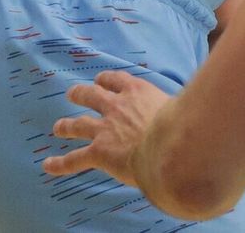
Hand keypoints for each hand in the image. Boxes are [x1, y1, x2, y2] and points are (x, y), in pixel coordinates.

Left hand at [43, 69, 173, 186]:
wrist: (168, 145)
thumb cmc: (181, 124)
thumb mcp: (181, 104)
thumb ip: (178, 104)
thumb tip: (197, 105)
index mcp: (137, 91)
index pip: (117, 79)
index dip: (107, 80)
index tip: (102, 80)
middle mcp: (117, 106)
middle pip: (92, 95)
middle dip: (81, 94)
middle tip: (73, 93)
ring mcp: (105, 128)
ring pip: (79, 124)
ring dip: (66, 125)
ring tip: (58, 127)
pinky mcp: (98, 151)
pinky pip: (74, 159)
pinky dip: (59, 163)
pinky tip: (48, 165)